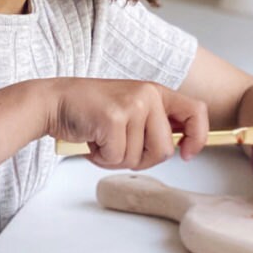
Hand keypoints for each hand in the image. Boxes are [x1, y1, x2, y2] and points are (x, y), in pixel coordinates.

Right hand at [47, 77, 209, 169]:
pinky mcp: (113, 118)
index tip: (187, 154)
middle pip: (165, 150)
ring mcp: (132, 106)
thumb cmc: (92, 111)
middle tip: (119, 147)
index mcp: (157, 92)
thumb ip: (156, 124)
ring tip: (102, 139)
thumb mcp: (132, 109)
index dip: (198, 137)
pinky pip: (116, 157)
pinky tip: (92, 140)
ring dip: (117, 159)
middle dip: (142, 159)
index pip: (197, 112)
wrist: (55, 101)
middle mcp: (148, 95)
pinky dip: (101, 158)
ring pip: (139, 157)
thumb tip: (180, 146)